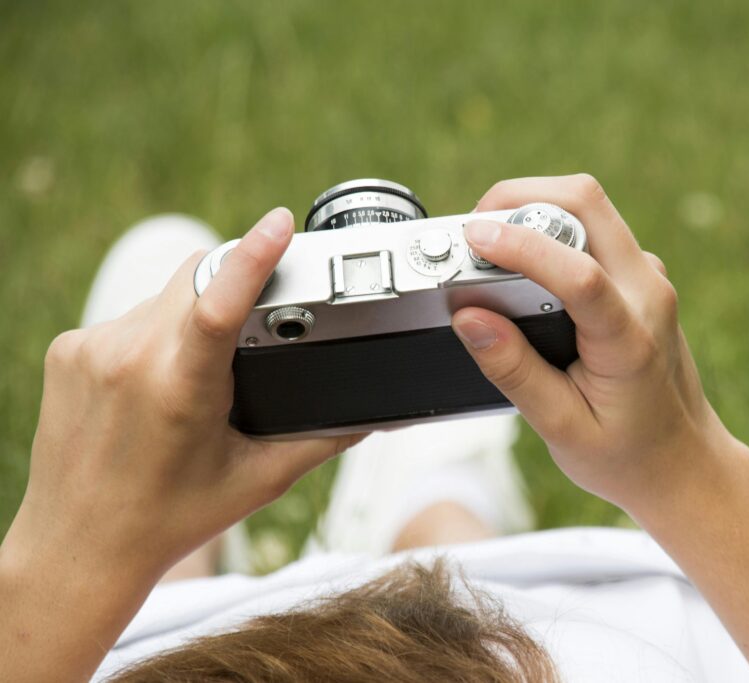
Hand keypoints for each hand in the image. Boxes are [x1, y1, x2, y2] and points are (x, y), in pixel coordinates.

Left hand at [5, 208, 363, 583]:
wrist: (80, 549)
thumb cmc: (171, 519)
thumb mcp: (260, 480)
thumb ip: (324, 439)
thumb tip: (377, 414)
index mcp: (180, 390)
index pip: (220, 303)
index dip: (254, 256)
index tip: (279, 223)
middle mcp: (128, 359)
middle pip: (198, 277)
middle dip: (235, 284)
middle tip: (257, 326)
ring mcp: (89, 350)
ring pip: (165, 294)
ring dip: (196, 311)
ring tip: (205, 371)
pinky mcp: (66, 349)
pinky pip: (130, 315)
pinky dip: (158, 332)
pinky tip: (159, 380)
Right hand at [452, 175, 746, 515]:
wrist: (684, 462)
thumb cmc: (627, 454)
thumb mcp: (561, 427)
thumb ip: (514, 371)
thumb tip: (468, 317)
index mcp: (630, 339)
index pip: (578, 273)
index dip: (522, 246)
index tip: (473, 237)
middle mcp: (648, 293)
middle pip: (586, 202)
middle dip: (519, 197)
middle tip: (472, 229)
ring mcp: (648, 277)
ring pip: (590, 206)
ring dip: (533, 206)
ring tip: (488, 244)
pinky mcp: (639, 274)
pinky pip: (592, 227)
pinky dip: (549, 226)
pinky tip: (521, 262)